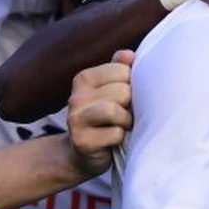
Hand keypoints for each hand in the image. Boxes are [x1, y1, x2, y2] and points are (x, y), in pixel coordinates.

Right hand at [66, 49, 134, 175]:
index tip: (125, 98)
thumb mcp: (111, 90)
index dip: (132, 85)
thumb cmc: (105, 118)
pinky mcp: (82, 141)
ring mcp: (75, 119)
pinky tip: (113, 140)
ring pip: (115, 111)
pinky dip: (121, 138)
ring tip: (121, 126)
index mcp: (84, 78)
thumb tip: (130, 54)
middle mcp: (76, 97)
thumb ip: (120, 68)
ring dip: (126, 121)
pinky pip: (115, 134)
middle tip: (123, 116)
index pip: (123, 70)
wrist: (82, 154)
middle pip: (122, 91)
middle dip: (130, 105)